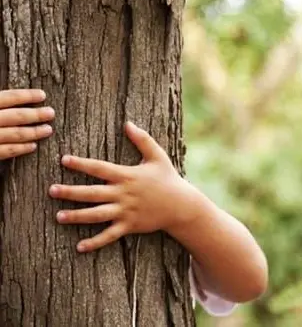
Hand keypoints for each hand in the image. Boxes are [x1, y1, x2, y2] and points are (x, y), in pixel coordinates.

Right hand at [0, 89, 54, 158]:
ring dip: (34, 132)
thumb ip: (1, 103)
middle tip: (51, 113)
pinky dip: (21, 148)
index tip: (42, 95)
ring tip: (48, 130)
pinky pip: (7, 151)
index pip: (8, 97)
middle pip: (16, 116)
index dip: (26, 95)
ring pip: (15, 134)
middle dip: (36, 115)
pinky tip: (33, 146)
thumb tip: (13, 98)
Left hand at [49, 122, 195, 251]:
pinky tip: (80, 247)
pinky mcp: (130, 226)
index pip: (99, 168)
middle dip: (71, 192)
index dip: (81, 164)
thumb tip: (128, 123)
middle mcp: (123, 194)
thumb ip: (143, 139)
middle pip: (92, 193)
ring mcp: (126, 212)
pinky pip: (110, 235)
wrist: (181, 205)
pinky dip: (95, 242)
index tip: (64, 160)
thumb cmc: (168, 178)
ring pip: (97, 215)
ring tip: (59, 216)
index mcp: (127, 176)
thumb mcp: (158, 156)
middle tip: (51, 191)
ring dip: (77, 216)